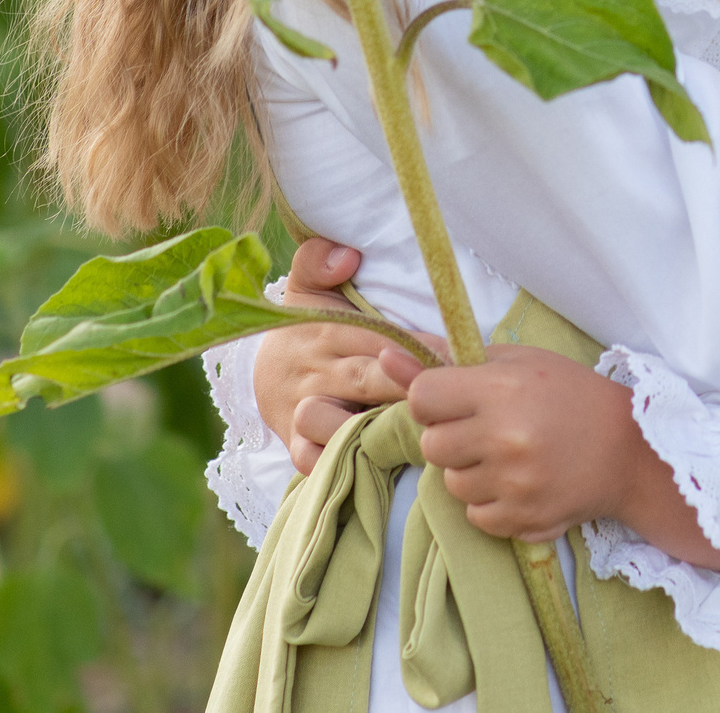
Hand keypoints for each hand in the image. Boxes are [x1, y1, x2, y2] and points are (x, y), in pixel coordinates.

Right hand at [256, 237, 444, 473]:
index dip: (416, 348)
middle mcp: (314, 372)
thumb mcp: (307, 285)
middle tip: (444, 396)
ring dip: (374, 432)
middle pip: (365, 380)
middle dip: (406, 389)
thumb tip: (345, 256)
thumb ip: (319, 261)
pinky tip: (376, 461)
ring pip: (335, 425)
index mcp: (324, 330)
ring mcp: (301, 411)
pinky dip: (338, 462)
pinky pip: (312, 460)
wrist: (268, 370)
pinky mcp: (293, 443)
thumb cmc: (308, 325)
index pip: (376, 337)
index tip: (452, 356)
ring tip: (415, 432)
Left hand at [387, 344, 719, 570]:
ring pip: (451, 483)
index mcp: (502, 389)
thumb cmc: (571, 394)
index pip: (423, 397)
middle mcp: (505, 438)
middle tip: (486, 428)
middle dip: (451, 436)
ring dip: (470, 470)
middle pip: (432, 445)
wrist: (631, 449)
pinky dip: (490, 502)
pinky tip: (519, 482)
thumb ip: (450, 359)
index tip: (457, 399)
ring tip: (508, 455)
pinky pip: (475, 516)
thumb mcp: (518, 361)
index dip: (434, 398)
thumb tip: (385, 355)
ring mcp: (514, 485)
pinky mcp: (523, 520)